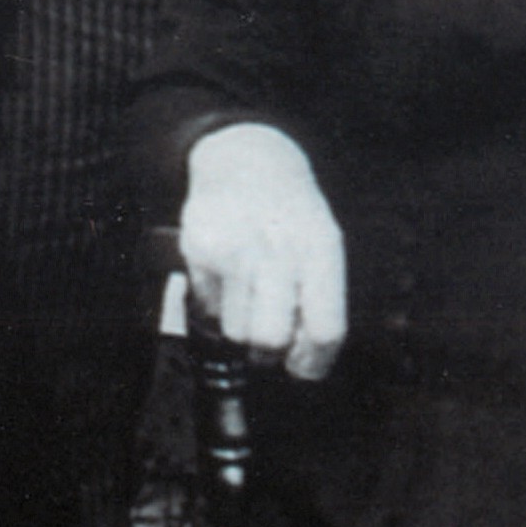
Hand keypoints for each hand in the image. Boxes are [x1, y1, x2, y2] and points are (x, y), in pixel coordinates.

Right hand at [177, 123, 347, 381]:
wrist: (246, 159)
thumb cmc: (290, 214)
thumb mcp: (322, 243)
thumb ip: (320, 299)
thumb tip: (302, 358)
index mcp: (321, 249)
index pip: (325, 328)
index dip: (313, 361)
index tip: (302, 367)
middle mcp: (278, 248)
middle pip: (271, 338)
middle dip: (269, 350)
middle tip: (268, 340)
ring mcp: (236, 248)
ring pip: (235, 331)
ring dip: (241, 326)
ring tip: (247, 296)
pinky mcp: (200, 249)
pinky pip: (208, 307)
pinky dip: (217, 302)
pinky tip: (227, 274)